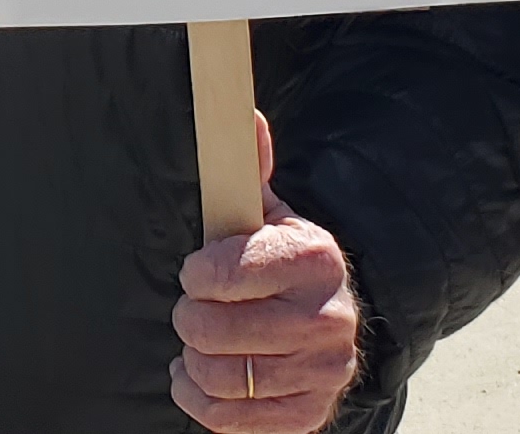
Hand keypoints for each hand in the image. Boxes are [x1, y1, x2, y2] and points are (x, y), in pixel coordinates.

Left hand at [173, 115, 362, 432]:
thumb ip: (247, 170)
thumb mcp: (267, 213)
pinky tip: (203, 376)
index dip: (197, 275)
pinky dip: (199, 397)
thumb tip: (243, 116)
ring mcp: (323, 371)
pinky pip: (228, 418)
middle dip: (189, 318)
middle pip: (215, 329)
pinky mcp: (309, 413)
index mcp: (316, 257)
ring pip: (218, 376)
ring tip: (201, 342)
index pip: (228, 272)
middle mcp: (330, 317)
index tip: (195, 272)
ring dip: (194, 360)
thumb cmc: (279, 264)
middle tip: (193, 310)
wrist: (327, 323)